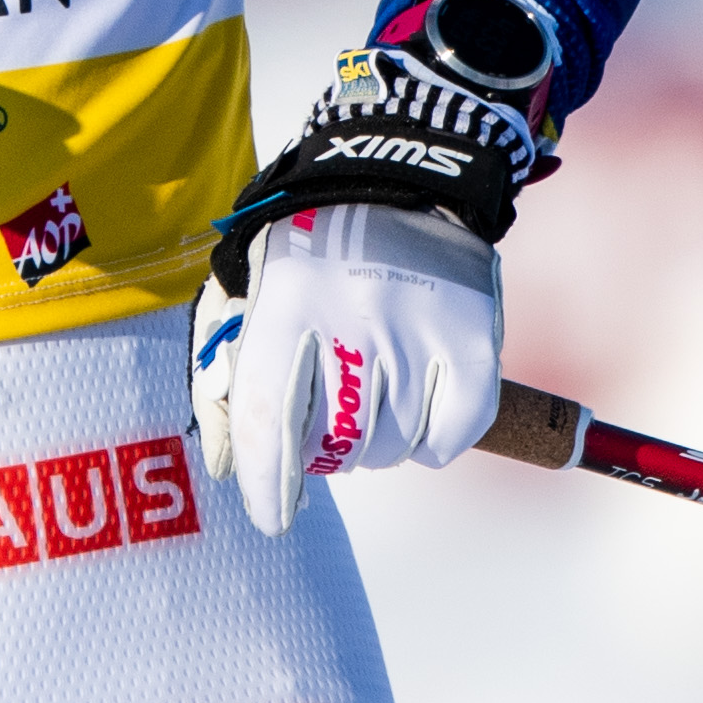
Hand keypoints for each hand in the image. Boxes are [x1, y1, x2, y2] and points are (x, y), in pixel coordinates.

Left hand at [191, 201, 501, 531]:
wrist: (403, 183)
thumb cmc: (315, 255)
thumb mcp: (257, 294)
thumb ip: (233, 381)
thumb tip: (228, 468)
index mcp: (288, 297)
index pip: (268, 414)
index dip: (265, 480)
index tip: (271, 518)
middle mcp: (355, 311)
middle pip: (335, 438)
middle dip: (326, 452)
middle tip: (330, 428)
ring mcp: (420, 325)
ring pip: (393, 445)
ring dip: (378, 443)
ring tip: (374, 398)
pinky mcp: (474, 338)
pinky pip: (449, 437)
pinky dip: (431, 441)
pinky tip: (417, 408)